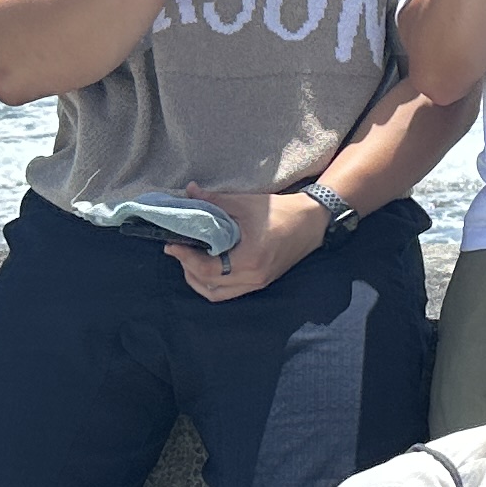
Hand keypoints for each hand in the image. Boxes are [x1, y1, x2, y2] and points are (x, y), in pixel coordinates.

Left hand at [168, 187, 319, 301]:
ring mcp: (258, 283)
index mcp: (249, 260)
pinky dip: (213, 283)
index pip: (206, 269)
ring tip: (190, 259)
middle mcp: (253, 277)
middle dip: (187, 269)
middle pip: (208, 286)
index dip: (185, 257)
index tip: (172, 243)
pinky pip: (229, 291)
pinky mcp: (261, 282)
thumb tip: (189, 192)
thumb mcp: (245, 203)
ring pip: (217, 294)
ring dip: (199, 280)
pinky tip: (208, 265)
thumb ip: (214, 201)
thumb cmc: (281, 211)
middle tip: (178, 249)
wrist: (313, 221)